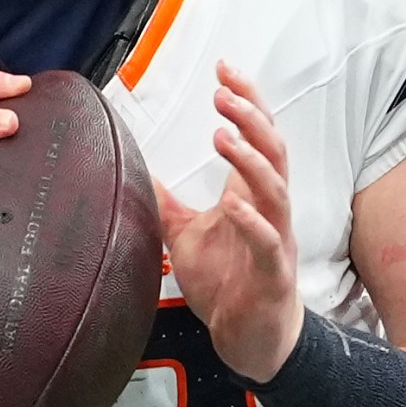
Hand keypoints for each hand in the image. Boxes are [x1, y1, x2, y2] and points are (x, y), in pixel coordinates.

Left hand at [156, 62, 302, 380]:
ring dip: (250, 159)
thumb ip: (165, 201)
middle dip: (251, 118)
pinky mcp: (272, 272)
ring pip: (275, 189)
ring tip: (223, 136)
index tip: (224, 68)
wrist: (251, 338)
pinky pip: (266, 240)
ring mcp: (275, 239)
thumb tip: (130, 168)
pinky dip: (251, 220)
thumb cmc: (227, 283)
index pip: (257, 136)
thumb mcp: (185, 234)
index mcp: (251, 195)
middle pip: (273, 150)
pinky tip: (231, 204)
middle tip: (223, 93)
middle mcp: (269, 209)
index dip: (246, 100)